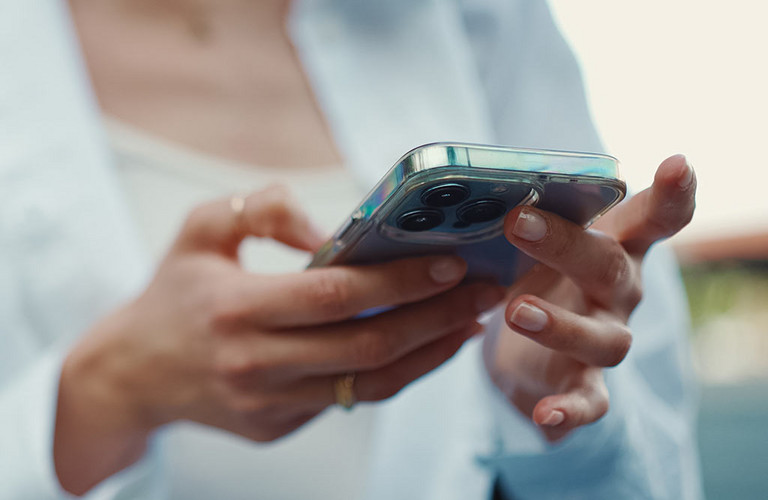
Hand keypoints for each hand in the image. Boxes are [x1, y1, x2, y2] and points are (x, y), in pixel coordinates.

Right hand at [55, 185, 504, 494]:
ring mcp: (268, 404)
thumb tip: (327, 230)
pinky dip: (396, 374)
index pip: (335, 297)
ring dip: (429, 354)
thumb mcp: (199, 229)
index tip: (449, 262)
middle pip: (367, 347)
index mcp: (235, 310)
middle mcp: (254, 365)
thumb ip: (261, 210)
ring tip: (470, 321)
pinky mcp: (277, 426)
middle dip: (436, 318)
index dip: (398, 280)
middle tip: (484, 291)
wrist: (131, 374)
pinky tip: (426, 346)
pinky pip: (350, 401)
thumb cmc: (172, 293)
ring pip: (369, 386)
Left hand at [483, 154, 695, 440]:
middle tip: (519, 222)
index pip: (653, 218)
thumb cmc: (541, 277)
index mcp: (613, 247)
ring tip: (517, 312)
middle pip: (609, 267)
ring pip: (603, 338)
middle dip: (567, 245)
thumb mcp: (537, 242)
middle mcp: (619, 293)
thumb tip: (471, 188)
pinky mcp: (585, 384)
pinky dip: (570, 411)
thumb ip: (525, 215)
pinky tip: (546, 416)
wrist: (529, 347)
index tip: (676, 164)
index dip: (670, 194)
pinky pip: (590, 402)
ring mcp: (606, 339)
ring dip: (561, 326)